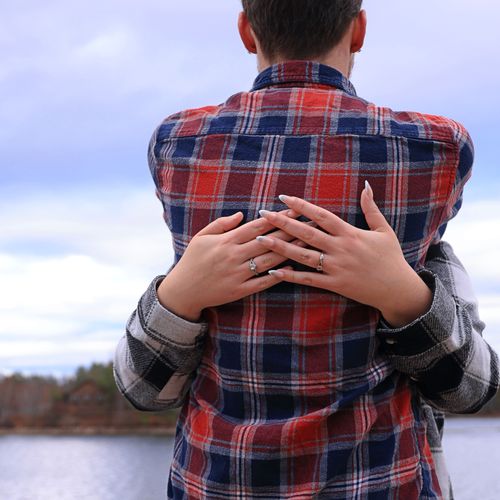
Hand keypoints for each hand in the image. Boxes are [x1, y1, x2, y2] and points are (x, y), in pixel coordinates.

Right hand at [157, 210, 304, 321]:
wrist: (183, 291)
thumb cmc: (192, 260)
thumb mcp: (201, 237)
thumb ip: (221, 224)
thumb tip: (242, 214)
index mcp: (225, 241)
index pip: (257, 226)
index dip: (277, 217)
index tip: (294, 210)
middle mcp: (233, 256)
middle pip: (268, 241)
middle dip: (290, 231)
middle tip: (310, 223)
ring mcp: (237, 274)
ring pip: (268, 261)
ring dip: (289, 251)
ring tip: (306, 243)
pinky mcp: (239, 291)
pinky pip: (262, 282)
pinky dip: (277, 275)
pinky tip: (291, 268)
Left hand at [256, 183, 432, 327]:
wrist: (398, 289)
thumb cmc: (391, 258)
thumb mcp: (383, 230)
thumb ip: (371, 208)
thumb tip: (365, 185)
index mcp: (350, 233)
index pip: (321, 215)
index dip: (301, 206)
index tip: (283, 198)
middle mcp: (341, 248)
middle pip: (306, 233)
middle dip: (282, 222)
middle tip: (262, 213)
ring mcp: (337, 267)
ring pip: (303, 256)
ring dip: (280, 247)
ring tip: (260, 240)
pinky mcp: (335, 285)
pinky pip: (309, 280)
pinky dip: (291, 276)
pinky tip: (274, 271)